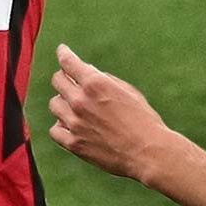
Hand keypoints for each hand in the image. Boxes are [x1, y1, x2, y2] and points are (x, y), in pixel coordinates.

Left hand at [49, 43, 166, 180]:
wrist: (150, 155)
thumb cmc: (144, 121)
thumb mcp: (127, 91)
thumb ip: (103, 79)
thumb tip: (86, 72)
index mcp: (94, 83)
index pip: (67, 61)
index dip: (64, 53)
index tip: (62, 51)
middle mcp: (81, 100)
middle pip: (57, 80)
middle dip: (64, 78)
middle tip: (72, 83)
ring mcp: (76, 123)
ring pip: (54, 104)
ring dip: (63, 104)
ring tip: (76, 109)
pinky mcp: (75, 144)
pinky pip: (55, 130)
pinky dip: (61, 127)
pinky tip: (71, 127)